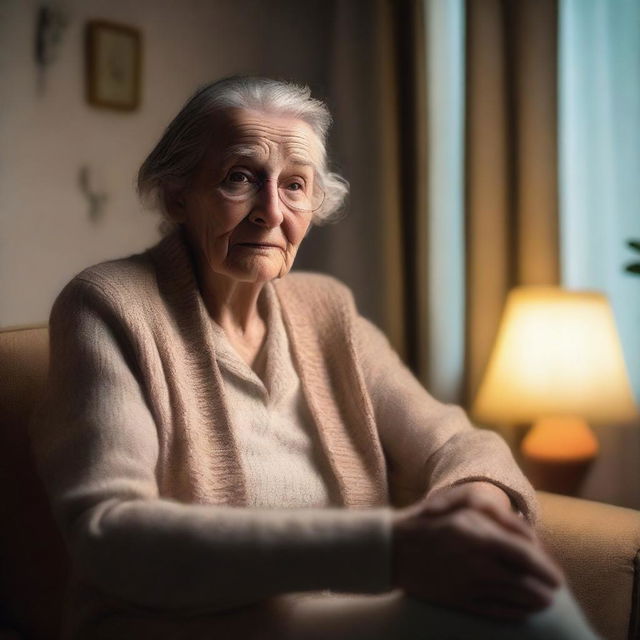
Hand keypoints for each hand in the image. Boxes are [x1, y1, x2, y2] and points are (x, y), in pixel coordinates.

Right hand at [391, 483, 563, 620]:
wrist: (393, 548)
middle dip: (545, 587)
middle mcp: (477, 562)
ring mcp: (468, 584)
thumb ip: (497, 518)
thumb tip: (528, 536)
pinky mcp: (459, 600)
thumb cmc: (430, 520)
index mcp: (478, 534)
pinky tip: (523, 612)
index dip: (547, 567)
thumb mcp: (462, 506)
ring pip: (514, 599)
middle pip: (525, 581)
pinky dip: (514, 613)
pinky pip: (495, 611)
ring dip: (535, 602)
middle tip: (555, 589)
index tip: (556, 573)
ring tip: (546, 602)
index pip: (526, 555)